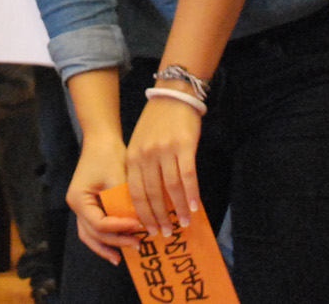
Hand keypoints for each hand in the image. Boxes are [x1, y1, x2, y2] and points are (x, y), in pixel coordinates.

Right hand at [68, 135, 143, 263]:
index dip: (119, 228)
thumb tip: (139, 224)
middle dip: (115, 241)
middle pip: (93, 233)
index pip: (99, 223)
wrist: (101, 138)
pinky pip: (94, 226)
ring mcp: (81, 206)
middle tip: (137, 245)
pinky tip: (117, 244)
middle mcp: (76, 205)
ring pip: (90, 234)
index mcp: (79, 199)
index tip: (139, 226)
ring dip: (105, 246)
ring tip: (120, 257)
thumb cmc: (109, 154)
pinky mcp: (89, 204)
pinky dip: (104, 237)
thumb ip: (125, 202)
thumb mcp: (117, 177)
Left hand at [126, 91, 202, 235]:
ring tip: (184, 223)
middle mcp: (146, 156)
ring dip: (178, 209)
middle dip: (159, 217)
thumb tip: (150, 198)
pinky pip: (188, 175)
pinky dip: (191, 193)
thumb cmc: (156, 122)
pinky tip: (195, 206)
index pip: (135, 193)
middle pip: (152, 194)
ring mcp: (165, 151)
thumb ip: (141, 167)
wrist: (172, 95)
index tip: (148, 230)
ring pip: (171, 188)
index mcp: (133, 157)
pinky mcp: (183, 146)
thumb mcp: (140, 143)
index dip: (142, 214)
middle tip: (166, 233)